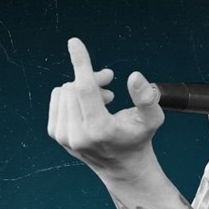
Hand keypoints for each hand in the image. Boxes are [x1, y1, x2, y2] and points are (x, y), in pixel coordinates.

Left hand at [48, 38, 164, 179]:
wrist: (121, 166)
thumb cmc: (138, 139)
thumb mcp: (152, 119)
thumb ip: (146, 98)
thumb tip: (134, 76)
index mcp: (100, 130)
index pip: (84, 88)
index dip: (81, 63)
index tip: (74, 42)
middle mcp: (77, 135)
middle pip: (75, 86)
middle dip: (93, 78)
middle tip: (110, 83)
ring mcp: (64, 136)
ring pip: (65, 90)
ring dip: (83, 87)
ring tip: (102, 99)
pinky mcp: (56, 134)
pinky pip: (57, 97)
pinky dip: (72, 95)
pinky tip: (88, 106)